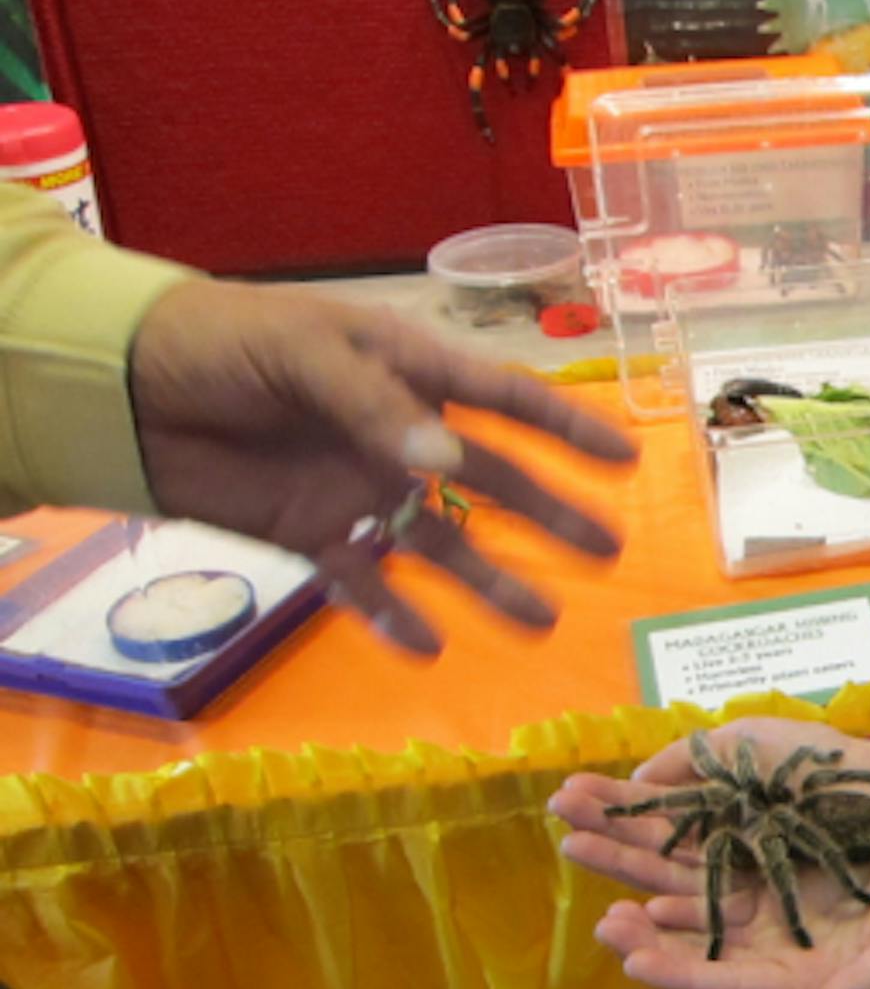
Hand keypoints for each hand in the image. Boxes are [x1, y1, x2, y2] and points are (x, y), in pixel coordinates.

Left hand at [129, 279, 637, 655]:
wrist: (125, 384)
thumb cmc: (222, 341)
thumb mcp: (305, 351)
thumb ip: (376, 407)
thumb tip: (446, 466)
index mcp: (409, 372)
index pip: (505, 402)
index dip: (568, 428)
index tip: (625, 459)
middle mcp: (398, 434)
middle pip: (490, 481)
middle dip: (550, 515)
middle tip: (606, 551)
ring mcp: (358, 487)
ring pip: (439, 542)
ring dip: (488, 582)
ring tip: (538, 622)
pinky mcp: (310, 533)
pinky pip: (362, 580)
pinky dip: (392, 616)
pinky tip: (426, 648)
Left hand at [592, 831, 869, 988]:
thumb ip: (869, 983)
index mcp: (799, 978)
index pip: (728, 983)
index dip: (682, 974)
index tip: (635, 965)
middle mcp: (772, 949)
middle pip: (697, 946)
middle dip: (646, 936)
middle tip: (604, 924)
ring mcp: (767, 909)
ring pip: (694, 902)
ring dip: (646, 888)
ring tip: (606, 875)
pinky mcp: (770, 870)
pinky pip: (712, 870)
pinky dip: (677, 862)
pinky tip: (647, 847)